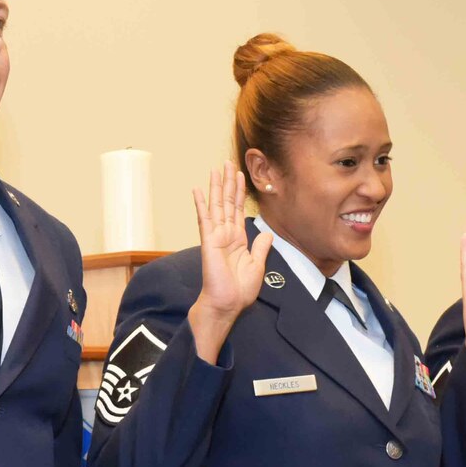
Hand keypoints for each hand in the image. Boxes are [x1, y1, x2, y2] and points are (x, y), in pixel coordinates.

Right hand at [187, 164, 271, 362]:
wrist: (228, 303)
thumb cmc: (240, 290)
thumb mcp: (257, 266)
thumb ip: (261, 248)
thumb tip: (267, 235)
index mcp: (238, 239)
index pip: (238, 210)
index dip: (239, 192)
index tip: (239, 175)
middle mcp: (226, 234)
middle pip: (227, 202)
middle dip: (227, 183)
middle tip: (226, 163)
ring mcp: (216, 236)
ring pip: (216, 205)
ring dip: (216, 187)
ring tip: (215, 169)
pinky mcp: (209, 241)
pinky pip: (204, 219)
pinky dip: (201, 204)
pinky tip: (198, 189)